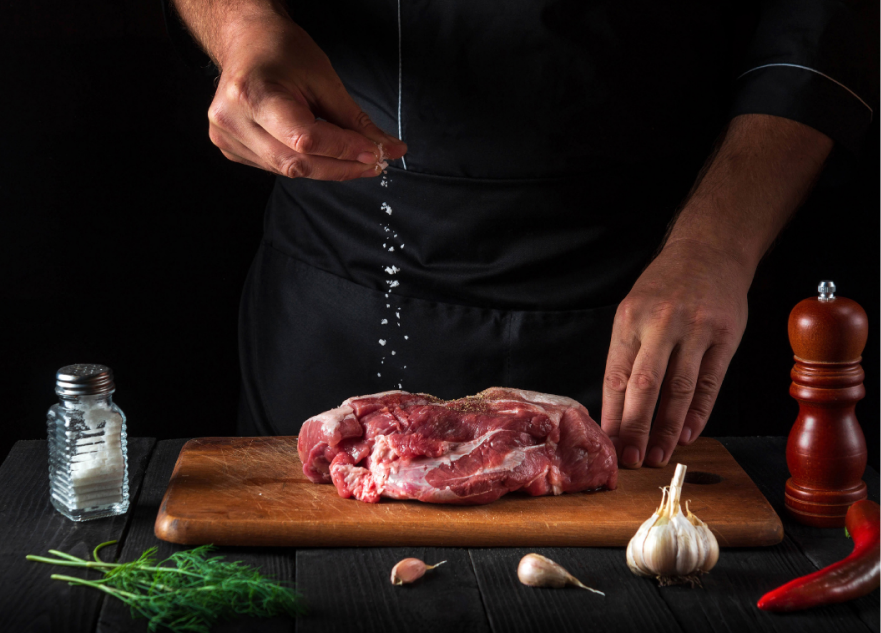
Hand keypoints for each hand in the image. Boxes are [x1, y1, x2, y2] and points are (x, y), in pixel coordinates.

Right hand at [207, 17, 406, 179]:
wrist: (247, 41)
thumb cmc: (282, 51)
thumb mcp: (324, 78)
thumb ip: (353, 119)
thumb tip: (388, 148)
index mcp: (252, 95)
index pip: (306, 139)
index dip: (344, 150)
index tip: (377, 153)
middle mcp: (233, 121)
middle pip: (297, 163)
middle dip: (342, 167)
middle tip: (374, 164)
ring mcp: (227, 138)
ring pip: (289, 170)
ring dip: (328, 169)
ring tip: (356, 159)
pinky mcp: (231, 148)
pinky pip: (278, 168)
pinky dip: (307, 164)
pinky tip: (323, 154)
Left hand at [601, 239, 750, 467]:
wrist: (710, 250)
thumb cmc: (665, 287)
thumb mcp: (633, 309)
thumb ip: (627, 352)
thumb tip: (617, 406)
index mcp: (630, 319)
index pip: (616, 375)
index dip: (612, 413)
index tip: (607, 443)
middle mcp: (661, 324)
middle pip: (644, 386)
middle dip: (635, 428)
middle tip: (630, 459)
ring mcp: (696, 330)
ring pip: (679, 389)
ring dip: (668, 429)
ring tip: (658, 455)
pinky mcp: (726, 336)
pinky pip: (710, 382)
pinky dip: (698, 413)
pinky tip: (688, 435)